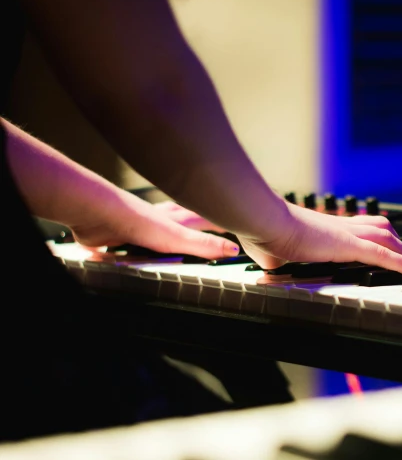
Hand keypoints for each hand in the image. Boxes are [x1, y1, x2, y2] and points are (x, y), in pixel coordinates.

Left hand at [69, 194, 238, 259]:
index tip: (243, 222)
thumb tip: (233, 249)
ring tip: (186, 233)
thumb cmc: (136, 222)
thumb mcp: (178, 238)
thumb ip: (204, 244)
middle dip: (205, 220)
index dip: (227, 220)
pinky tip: (143, 245)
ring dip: (178, 228)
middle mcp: (164, 218)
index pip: (211, 217)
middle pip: (191, 217)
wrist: (97, 213)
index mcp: (180, 219)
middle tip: (219, 222)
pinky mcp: (123, 233)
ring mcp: (143, 224)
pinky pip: (141, 238)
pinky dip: (147, 240)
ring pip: (166, 224)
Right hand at [238, 203, 401, 276]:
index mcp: (323, 227)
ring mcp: (345, 234)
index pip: (357, 227)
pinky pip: (382, 254)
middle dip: (397, 242)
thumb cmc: (260, 231)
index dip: (373, 234)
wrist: (262, 220)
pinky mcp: (346, 244)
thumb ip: (272, 257)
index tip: (381, 243)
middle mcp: (338, 226)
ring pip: (386, 239)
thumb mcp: (268, 250)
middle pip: (379, 228)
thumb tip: (266, 264)